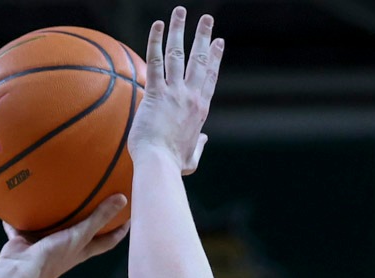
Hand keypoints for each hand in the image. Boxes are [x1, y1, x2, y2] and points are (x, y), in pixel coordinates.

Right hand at [0, 195, 129, 277]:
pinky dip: (20, 214)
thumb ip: (98, 218)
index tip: (127, 216)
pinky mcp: (24, 240)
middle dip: (88, 217)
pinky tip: (20, 197)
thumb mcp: (79, 236)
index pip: (107, 241)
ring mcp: (44, 244)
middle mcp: (65, 248)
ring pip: (52, 225)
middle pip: (81, 232)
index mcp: (81, 250)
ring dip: (55, 213)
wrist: (19, 271)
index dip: (119, 231)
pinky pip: (23, 224)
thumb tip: (122, 199)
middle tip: (94, 196)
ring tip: (58, 191)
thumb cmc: (52, 258)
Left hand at [128, 7, 220, 173]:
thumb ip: (200, 147)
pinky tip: (157, 24)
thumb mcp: (192, 158)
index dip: (215, 58)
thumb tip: (205, 140)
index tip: (219, 42)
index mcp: (200, 110)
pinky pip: (156, 61)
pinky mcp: (156, 93)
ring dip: (180, 30)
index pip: (209, 77)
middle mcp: (191, 97)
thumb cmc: (172, 165)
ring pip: (179, 54)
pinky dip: (156, 41)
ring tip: (180, 11)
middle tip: (207, 19)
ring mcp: (175, 93)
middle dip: (204, 36)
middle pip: (200, 60)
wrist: (159, 164)